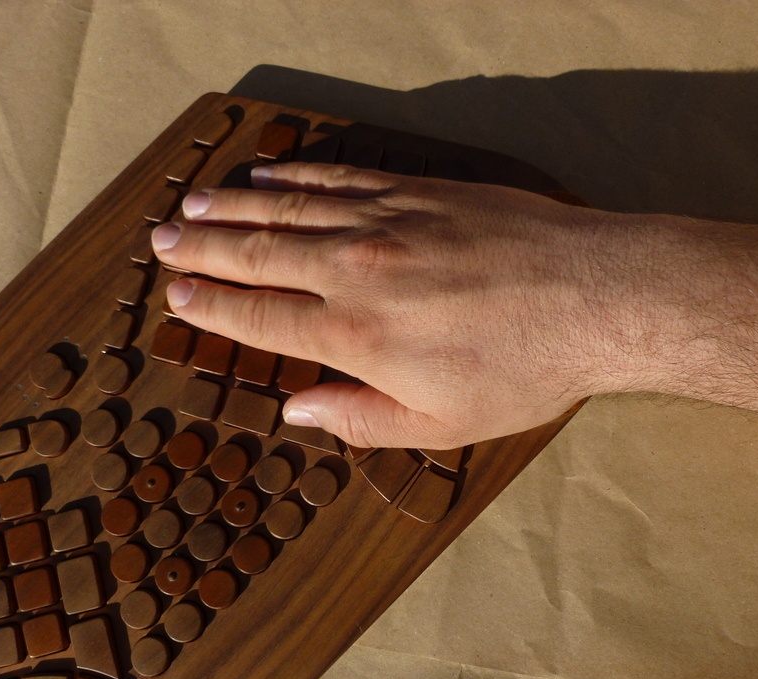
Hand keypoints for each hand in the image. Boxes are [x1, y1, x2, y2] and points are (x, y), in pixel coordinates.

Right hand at [151, 163, 622, 448]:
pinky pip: (342, 180)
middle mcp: (358, 271)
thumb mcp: (442, 423)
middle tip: (160, 240)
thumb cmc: (525, 370)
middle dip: (204, 249)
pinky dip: (298, 178)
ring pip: (289, 211)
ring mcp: (387, 223)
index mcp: (357, 337)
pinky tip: (270, 177)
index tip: (177, 296)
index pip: (262, 316)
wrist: (596, 296)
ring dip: (235, 208)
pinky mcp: (420, 193)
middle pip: (259, 254)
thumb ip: (361, 417)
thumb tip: (298, 410)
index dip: (213, 307)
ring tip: (193, 205)